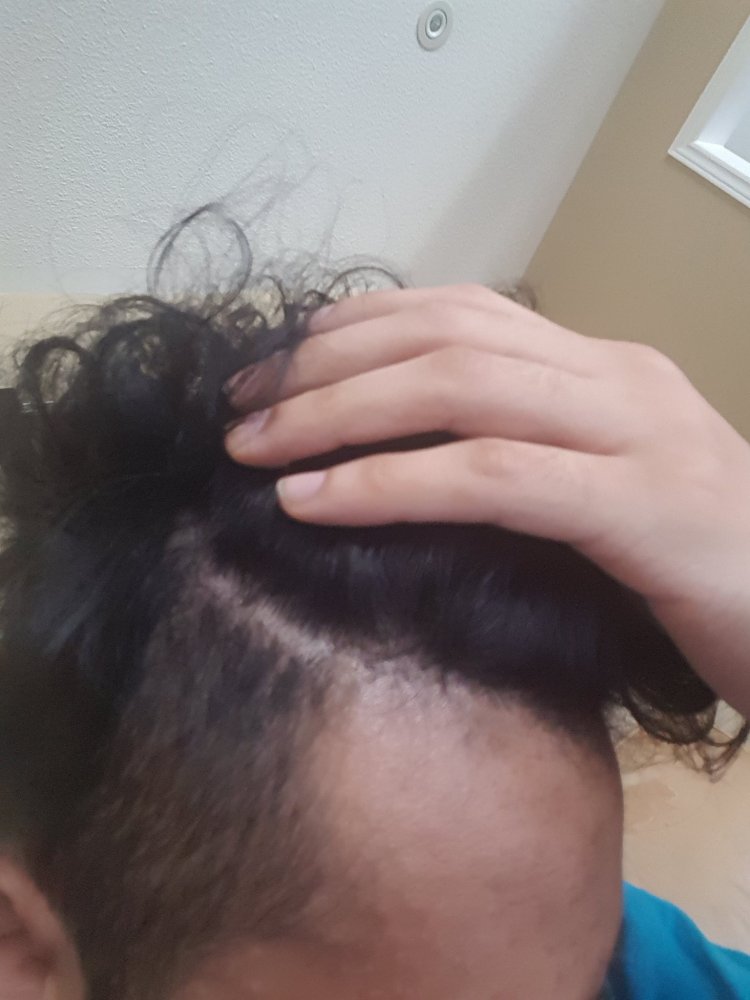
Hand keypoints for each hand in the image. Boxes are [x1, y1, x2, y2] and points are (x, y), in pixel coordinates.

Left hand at [225, 285, 749, 714]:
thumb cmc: (701, 567)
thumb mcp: (598, 491)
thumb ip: (521, 458)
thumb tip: (403, 460)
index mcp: (599, 368)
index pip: (457, 311)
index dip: (350, 328)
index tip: (272, 368)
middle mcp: (615, 377)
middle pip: (442, 335)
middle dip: (323, 365)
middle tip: (238, 408)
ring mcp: (635, 433)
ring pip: (459, 387)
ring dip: (338, 413)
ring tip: (254, 450)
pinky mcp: (642, 506)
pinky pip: (493, 476)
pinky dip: (392, 482)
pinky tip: (315, 500)